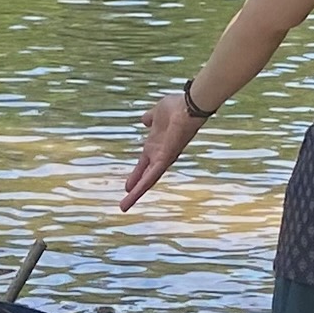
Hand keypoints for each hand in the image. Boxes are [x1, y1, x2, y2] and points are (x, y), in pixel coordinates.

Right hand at [122, 87, 205, 210]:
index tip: (128, 184)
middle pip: (146, 175)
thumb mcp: (157, 113)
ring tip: (124, 206)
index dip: (137, 174)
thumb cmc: (177, 107)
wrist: (189, 105)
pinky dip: (142, 185)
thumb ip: (150, 118)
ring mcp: (164, 158)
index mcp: (156, 145)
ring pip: (148, 180)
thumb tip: (144, 119)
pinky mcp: (166, 159)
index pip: (144, 163)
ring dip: (136, 194)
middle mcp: (160, 154)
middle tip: (126, 200)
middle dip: (136, 187)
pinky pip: (152, 175)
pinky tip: (132, 194)